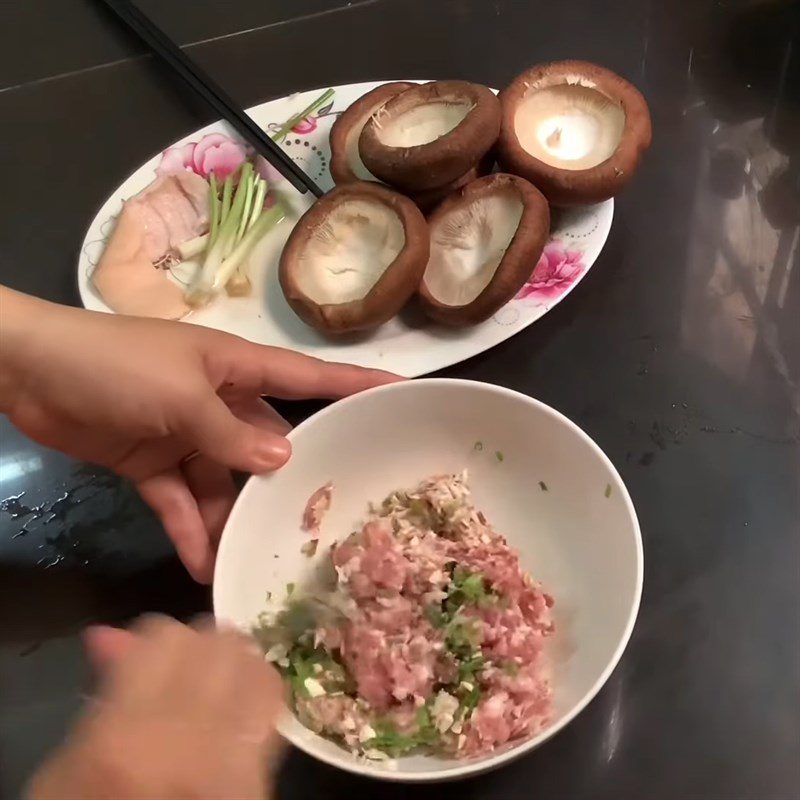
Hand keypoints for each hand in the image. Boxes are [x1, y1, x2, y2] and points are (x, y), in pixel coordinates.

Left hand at [1, 287, 398, 581]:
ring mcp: (186, 434)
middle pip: (268, 444)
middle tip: (321, 525)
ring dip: (233, 518)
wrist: (29, 372)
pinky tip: (203, 561)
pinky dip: (189, 527)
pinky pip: (181, 499)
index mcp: (237, 369)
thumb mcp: (181, 395)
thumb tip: (283, 462)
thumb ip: (230, 433)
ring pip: (224, 482)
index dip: (353, 384)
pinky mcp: (152, 462)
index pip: (308, 378)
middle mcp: (220, 402)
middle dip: (289, 481)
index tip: (398, 395)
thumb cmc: (117, 365)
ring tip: (255, 558)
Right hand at [27, 617, 284, 799]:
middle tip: (187, 661)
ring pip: (253, 665)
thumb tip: (113, 637)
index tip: (149, 649)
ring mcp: (231, 756)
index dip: (156, 635)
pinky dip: (257, 690)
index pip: (165, 637)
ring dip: (235, 660)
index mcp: (128, 732)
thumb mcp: (69, 764)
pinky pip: (272, 706)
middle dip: (200, 643)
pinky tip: (240, 702)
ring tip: (219, 673)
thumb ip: (102, 695)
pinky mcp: (259, 777)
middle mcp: (189, 735)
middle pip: (217, 643)